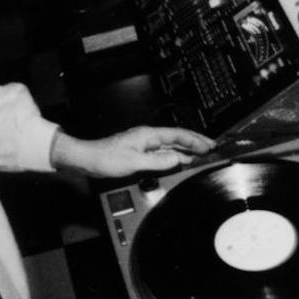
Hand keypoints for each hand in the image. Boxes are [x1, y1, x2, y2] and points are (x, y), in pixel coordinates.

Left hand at [53, 126, 213, 178]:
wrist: (86, 159)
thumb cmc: (106, 159)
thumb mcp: (135, 162)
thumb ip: (159, 161)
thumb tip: (179, 158)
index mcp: (149, 135)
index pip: (178, 135)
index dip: (195, 140)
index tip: (209, 146)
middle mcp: (148, 136)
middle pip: (177, 136)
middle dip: (196, 141)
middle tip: (212, 146)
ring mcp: (144, 143)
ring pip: (171, 143)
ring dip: (187, 147)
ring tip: (201, 152)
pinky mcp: (140, 150)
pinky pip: (164, 150)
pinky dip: (176, 153)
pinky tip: (180, 159)